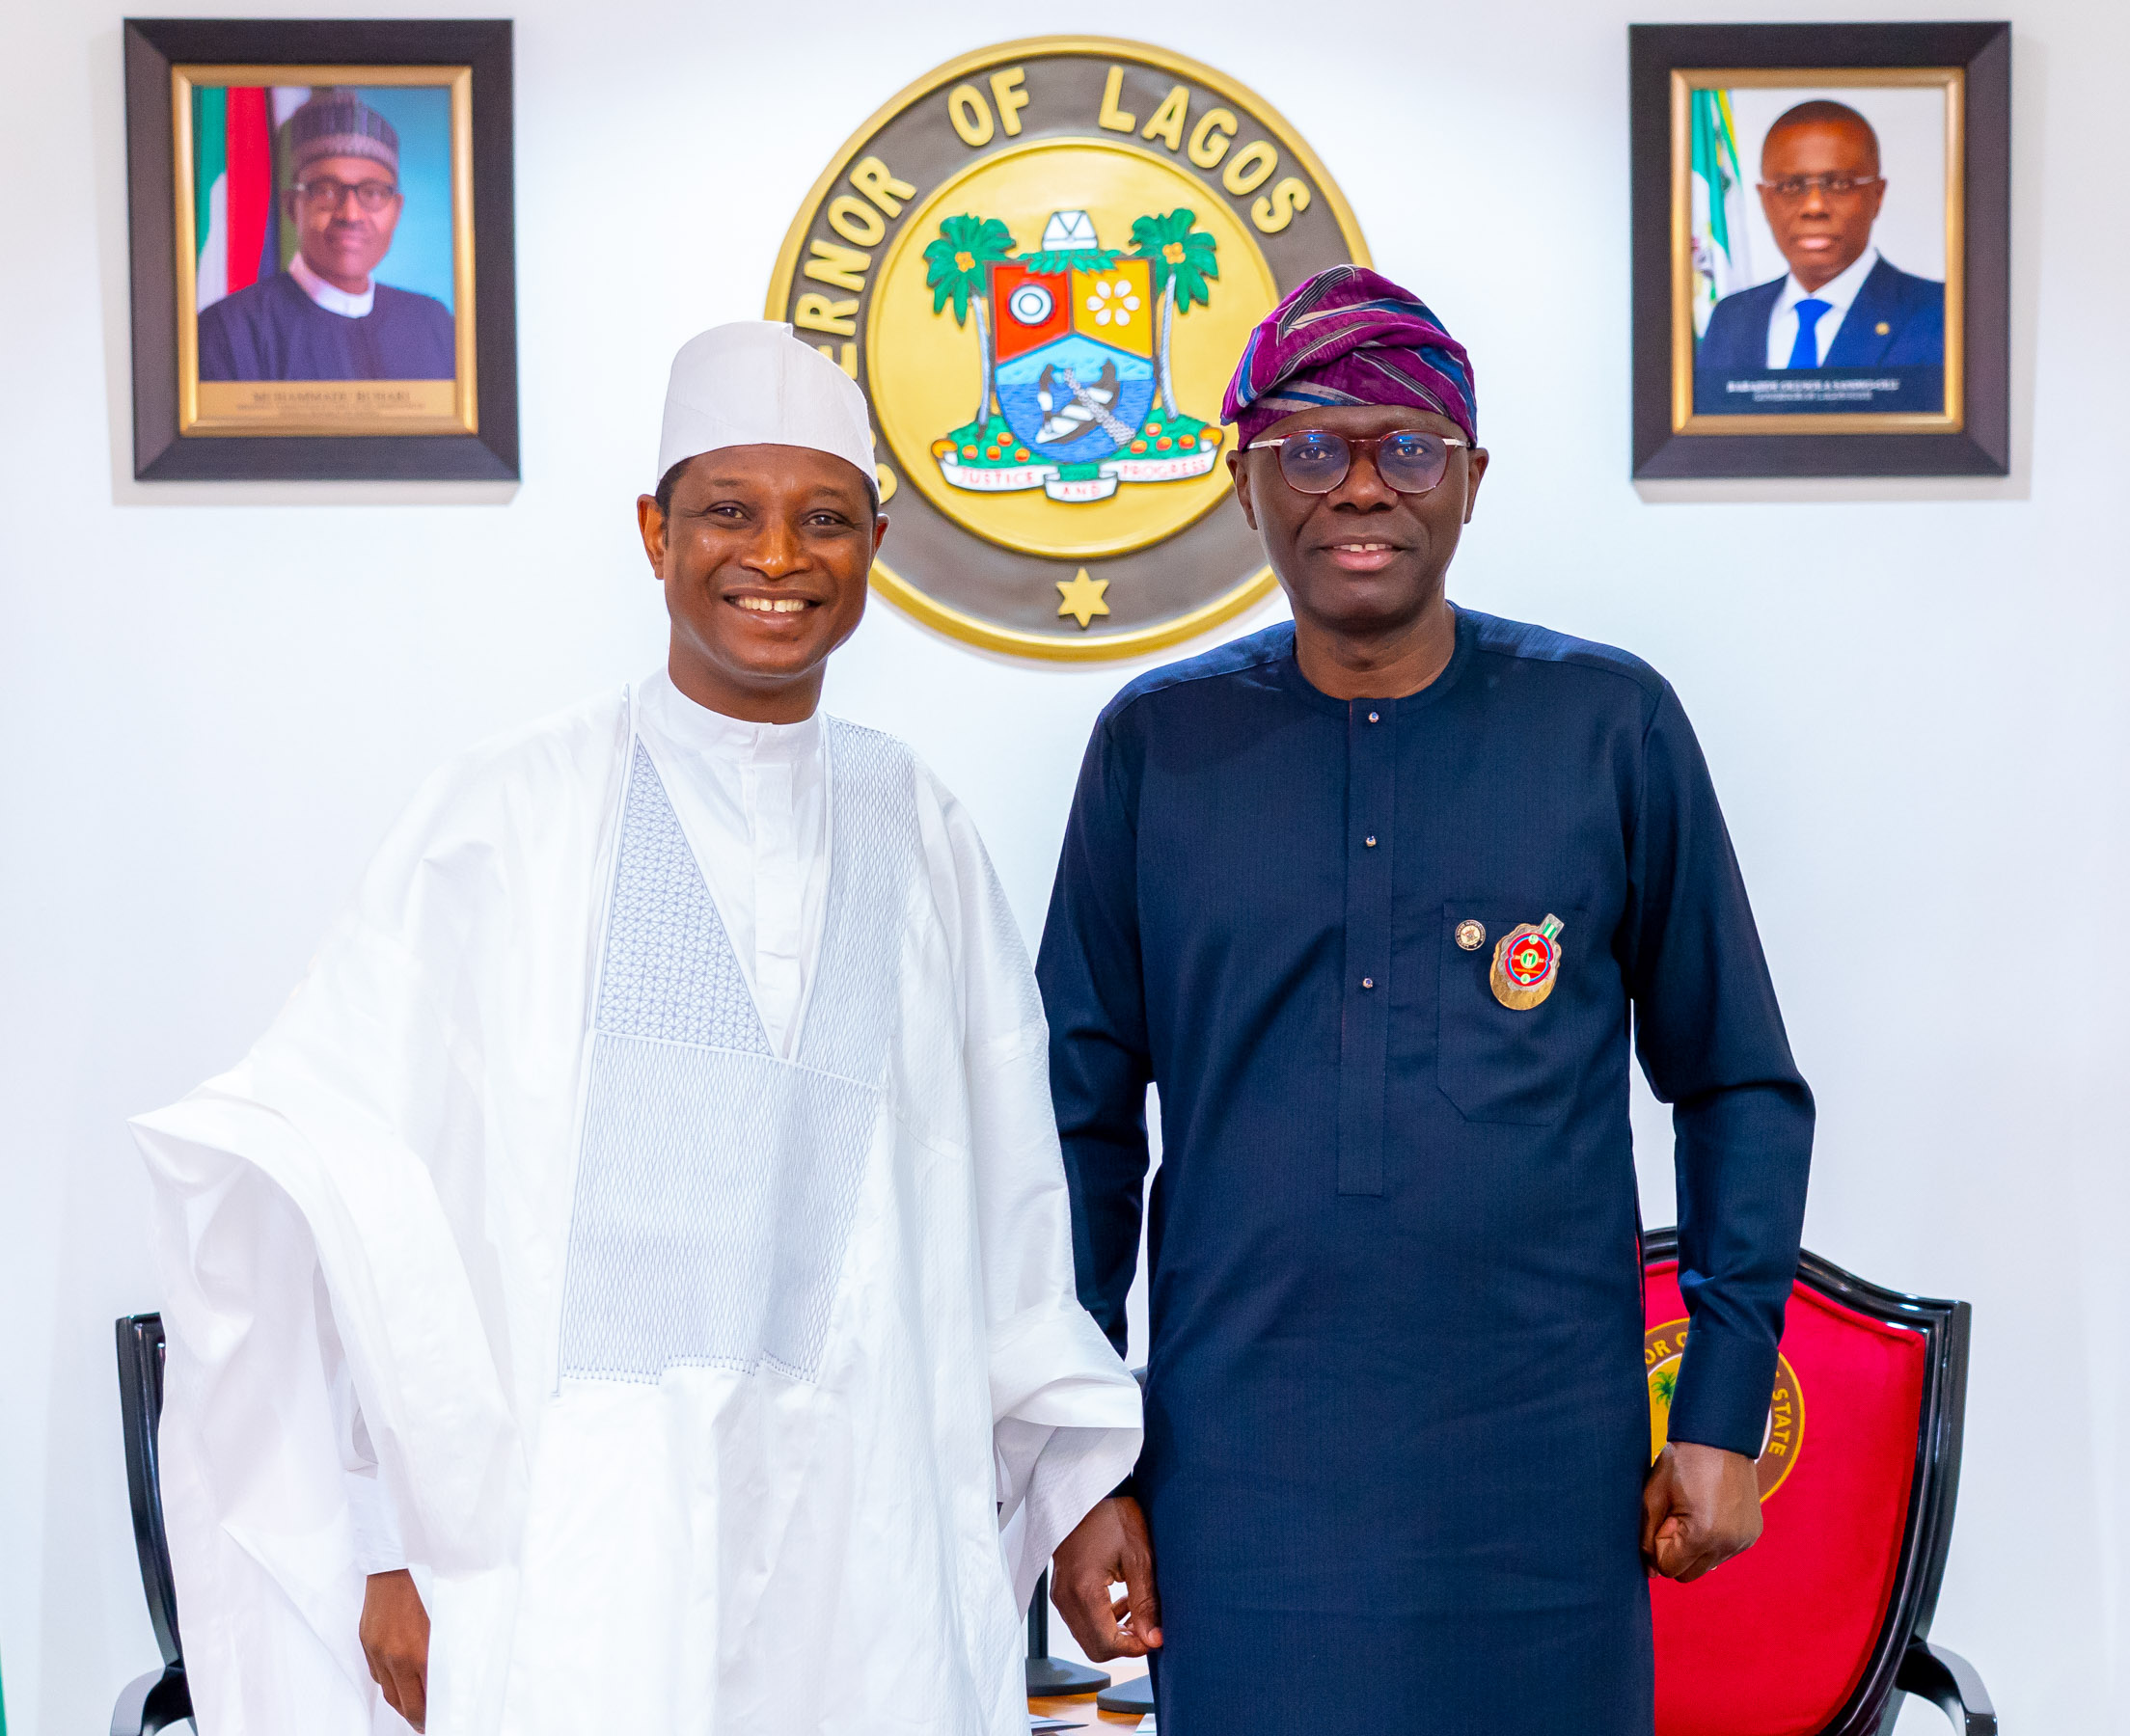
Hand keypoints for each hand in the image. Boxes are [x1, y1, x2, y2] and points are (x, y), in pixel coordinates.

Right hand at [360, 1569, 430, 1729]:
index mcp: (414, 1654)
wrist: (389, 1571)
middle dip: (414, 1718)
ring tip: (413, 1710)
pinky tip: (398, 1683)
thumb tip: (436, 1683)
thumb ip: (433, 1658)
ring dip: (401, 1704)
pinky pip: (377, 1675)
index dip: (427, 1717)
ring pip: (387, 1692)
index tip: (434, 1723)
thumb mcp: (435, 1628)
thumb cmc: (419, 1593)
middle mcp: (392, 1658)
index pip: (421, 1700)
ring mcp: (376, 1653)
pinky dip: (389, 1683)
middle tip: (425, 1725)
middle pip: (402, 1703)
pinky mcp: (366, 1646)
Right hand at [1049, 1495, 1162, 1660]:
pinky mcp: (1061, 1589)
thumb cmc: (1113, 1515)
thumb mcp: (1138, 1556)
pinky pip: (1080, 1620)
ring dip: (1114, 1633)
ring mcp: (1060, 1594)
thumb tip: (1155, 1638)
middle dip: (1124, 1644)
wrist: (1088, 1490)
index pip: (1106, 1644)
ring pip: (1087, 1636)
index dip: (1134, 1648)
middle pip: (1094, 1647)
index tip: (1155, 1637)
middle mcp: (1065, 1597)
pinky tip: (1123, 1603)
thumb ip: (1146, 1602)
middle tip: (1148, 1628)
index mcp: (1083, 1590)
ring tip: (1139, 1614)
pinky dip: (1102, 1621)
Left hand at [1641, 1441, 1763, 1581]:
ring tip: (1694, 1510)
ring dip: (1695, 1546)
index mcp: (1704, 1535)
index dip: (1660, 1544)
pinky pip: (1724, 1552)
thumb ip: (1646, 1535)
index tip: (1665, 1516)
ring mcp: (1744, 1541)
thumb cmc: (1683, 1462)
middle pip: (1689, 1574)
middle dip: (1676, 1551)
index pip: (1669, 1568)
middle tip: (1676, 1515)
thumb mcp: (1654, 1495)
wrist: (1720, 1437)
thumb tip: (1650, 1571)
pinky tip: (1710, 1510)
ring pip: (1707, 1565)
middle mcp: (1729, 1544)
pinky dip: (1712, 1540)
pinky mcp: (1752, 1535)